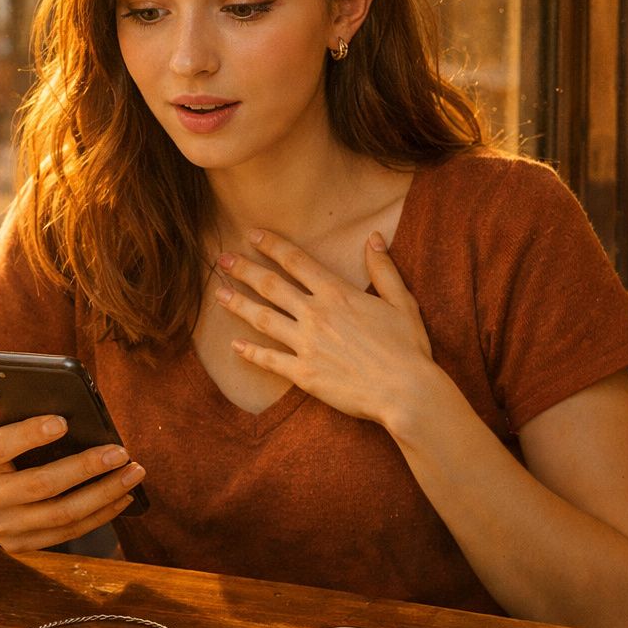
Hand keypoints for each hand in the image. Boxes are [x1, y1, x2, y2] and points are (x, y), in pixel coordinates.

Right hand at [0, 414, 142, 552]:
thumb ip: (17, 414)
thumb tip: (67, 401)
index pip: (0, 446)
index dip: (30, 434)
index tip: (64, 422)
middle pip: (41, 485)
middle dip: (85, 468)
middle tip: (120, 452)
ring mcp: (1, 527)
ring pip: (61, 515)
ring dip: (104, 495)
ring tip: (132, 474)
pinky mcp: (19, 545)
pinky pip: (67, 532)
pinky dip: (100, 515)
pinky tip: (122, 497)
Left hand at [214, 229, 437, 425]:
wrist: (406, 392)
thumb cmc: (408, 347)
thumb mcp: (402, 301)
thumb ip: (384, 269)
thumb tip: (374, 237)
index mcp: (337, 293)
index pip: (296, 261)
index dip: (271, 245)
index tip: (252, 235)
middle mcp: (316, 314)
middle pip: (270, 285)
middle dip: (244, 269)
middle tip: (221, 259)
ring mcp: (306, 344)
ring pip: (262, 319)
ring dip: (238, 304)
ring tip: (219, 294)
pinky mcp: (303, 374)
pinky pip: (269, 360)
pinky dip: (250, 352)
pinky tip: (234, 346)